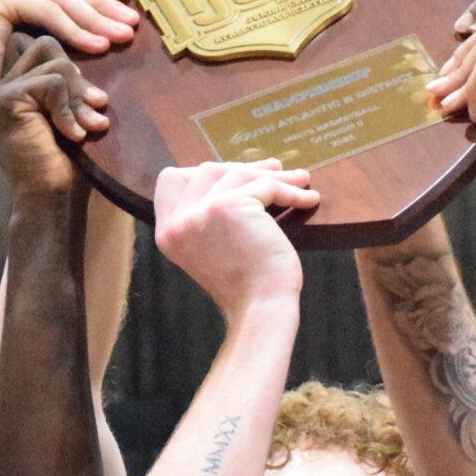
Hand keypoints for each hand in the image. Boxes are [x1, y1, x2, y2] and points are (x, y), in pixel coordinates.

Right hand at [0, 0, 138, 161]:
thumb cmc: (10, 85)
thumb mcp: (43, 46)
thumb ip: (64, 22)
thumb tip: (112, 12)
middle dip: (101, 1)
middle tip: (131, 21)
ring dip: (94, 16)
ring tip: (120, 36)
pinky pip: (45, 10)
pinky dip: (73, 28)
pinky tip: (96, 44)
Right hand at [0, 35, 107, 198]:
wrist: (51, 199)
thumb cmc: (68, 162)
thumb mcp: (74, 113)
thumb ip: (73, 83)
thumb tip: (97, 41)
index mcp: (17, 86)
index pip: (47, 48)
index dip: (75, 67)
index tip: (95, 100)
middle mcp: (4, 85)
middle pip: (48, 45)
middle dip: (79, 77)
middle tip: (98, 108)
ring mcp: (1, 91)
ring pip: (54, 62)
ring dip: (78, 96)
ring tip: (87, 127)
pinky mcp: (6, 100)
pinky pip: (51, 82)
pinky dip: (69, 108)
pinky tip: (73, 134)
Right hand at [152, 160, 311, 316]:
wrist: (260, 307)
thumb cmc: (247, 285)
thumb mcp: (213, 247)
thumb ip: (210, 216)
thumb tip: (239, 173)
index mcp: (168, 232)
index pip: (171, 181)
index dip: (202, 172)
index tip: (234, 173)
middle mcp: (178, 221)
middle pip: (207, 171)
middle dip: (243, 168)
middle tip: (274, 169)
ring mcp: (201, 212)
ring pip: (240, 175)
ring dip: (276, 176)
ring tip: (300, 179)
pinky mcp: (229, 206)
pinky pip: (266, 186)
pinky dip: (291, 190)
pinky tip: (308, 197)